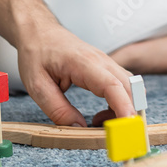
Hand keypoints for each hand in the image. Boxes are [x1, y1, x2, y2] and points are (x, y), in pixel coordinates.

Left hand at [17, 24, 135, 125]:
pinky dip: (120, 103)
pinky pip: (123, 86)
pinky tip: (102, 112)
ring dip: (123, 108)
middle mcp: (102, 61)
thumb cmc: (37, 54)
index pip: (112, 86)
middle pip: (129, 87)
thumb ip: (58, 110)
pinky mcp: (107, 68)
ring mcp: (107, 62)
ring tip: (98, 121)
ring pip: (130, 87)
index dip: (123, 107)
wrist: (40, 32)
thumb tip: (79, 129)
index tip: (127, 127)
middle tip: (111, 134)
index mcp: (84, 63)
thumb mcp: (37, 86)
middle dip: (128, 113)